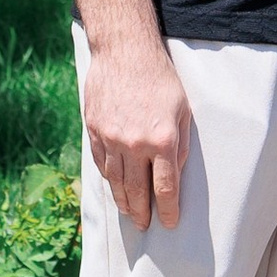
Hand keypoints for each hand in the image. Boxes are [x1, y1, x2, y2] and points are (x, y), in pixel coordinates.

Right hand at [82, 30, 192, 229]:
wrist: (124, 49)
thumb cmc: (160, 77)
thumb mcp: (182, 109)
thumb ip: (180, 144)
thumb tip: (175, 173)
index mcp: (162, 140)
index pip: (165, 188)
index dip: (168, 210)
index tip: (170, 223)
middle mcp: (134, 144)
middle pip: (137, 191)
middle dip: (143, 213)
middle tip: (146, 226)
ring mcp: (111, 138)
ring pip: (116, 182)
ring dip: (124, 202)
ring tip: (130, 213)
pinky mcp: (94, 130)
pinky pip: (101, 164)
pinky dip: (108, 179)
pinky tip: (115, 187)